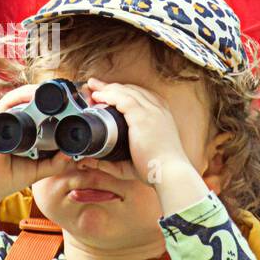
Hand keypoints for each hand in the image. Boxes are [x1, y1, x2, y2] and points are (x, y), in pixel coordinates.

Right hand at [0, 84, 67, 218]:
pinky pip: (8, 101)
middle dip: (50, 98)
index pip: (39, 113)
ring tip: (56, 93)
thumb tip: (72, 152)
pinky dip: (21, 95)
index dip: (55, 108)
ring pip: (21, 97)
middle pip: (32, 102)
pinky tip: (35, 93)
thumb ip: (55, 163)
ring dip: (38, 93)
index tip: (72, 108)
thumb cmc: (7, 176)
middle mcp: (12, 122)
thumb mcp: (37, 170)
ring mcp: (2, 119)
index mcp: (23, 131)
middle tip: (68, 99)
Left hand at [85, 78, 210, 213]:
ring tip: (92, 87)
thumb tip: (90, 161)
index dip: (122, 92)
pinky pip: (123, 99)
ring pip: (126, 91)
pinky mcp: (143, 116)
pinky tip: (97, 96)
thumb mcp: (133, 161)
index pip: (140, 95)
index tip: (106, 94)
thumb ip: (111, 161)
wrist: (170, 174)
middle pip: (132, 90)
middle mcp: (158, 109)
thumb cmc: (155, 170)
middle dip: (112, 87)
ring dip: (107, 88)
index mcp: (161, 115)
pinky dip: (108, 95)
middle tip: (94, 86)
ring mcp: (151, 111)